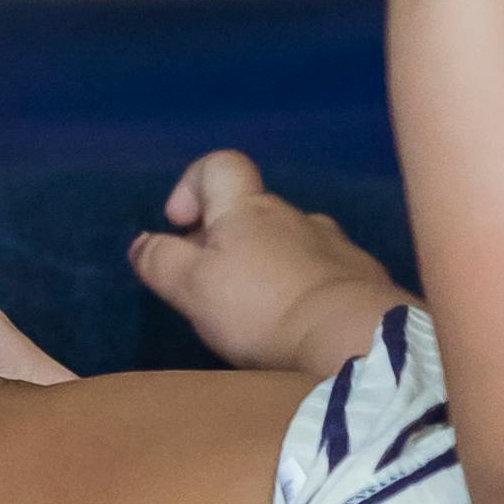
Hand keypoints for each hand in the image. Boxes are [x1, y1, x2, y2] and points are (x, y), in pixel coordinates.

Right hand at [130, 147, 403, 377]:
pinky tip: (301, 324)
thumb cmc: (262, 309)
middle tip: (213, 289)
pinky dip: (305, 287)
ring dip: (269, 266)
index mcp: (247, 208)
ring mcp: (332, 243)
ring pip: (288, 242)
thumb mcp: (192, 289)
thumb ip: (162, 261)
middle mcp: (291, 214)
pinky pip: (323, 270)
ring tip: (261, 314)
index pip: (220, 165)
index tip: (182, 225)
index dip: (194, 184)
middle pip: (251, 211)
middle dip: (227, 242)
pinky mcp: (361, 275)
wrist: (352, 338)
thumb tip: (142, 243)